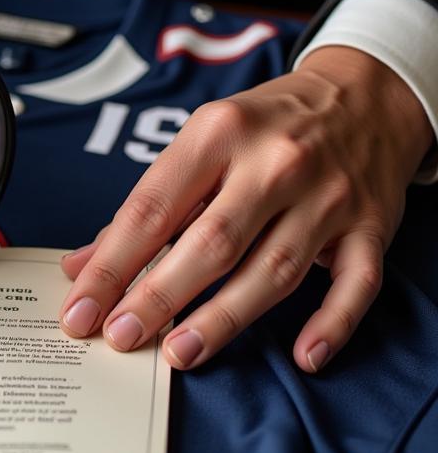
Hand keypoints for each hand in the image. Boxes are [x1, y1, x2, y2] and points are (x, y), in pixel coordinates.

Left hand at [58, 46, 433, 372]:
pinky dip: (331, 324)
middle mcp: (275, 162)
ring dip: (223, 319)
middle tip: (121, 337)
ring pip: (273, 270)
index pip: (152, 209)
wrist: (363, 94)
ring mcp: (329, 196)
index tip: (81, 310)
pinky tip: (303, 357)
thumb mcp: (200, 142)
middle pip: (210, 244)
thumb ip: (145, 206)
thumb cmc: (263, 126)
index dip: (112, 266)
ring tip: (179, 354)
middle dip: (158, 297)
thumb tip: (81, 266)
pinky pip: (356, 284)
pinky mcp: (372, 227)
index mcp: (218, 134)